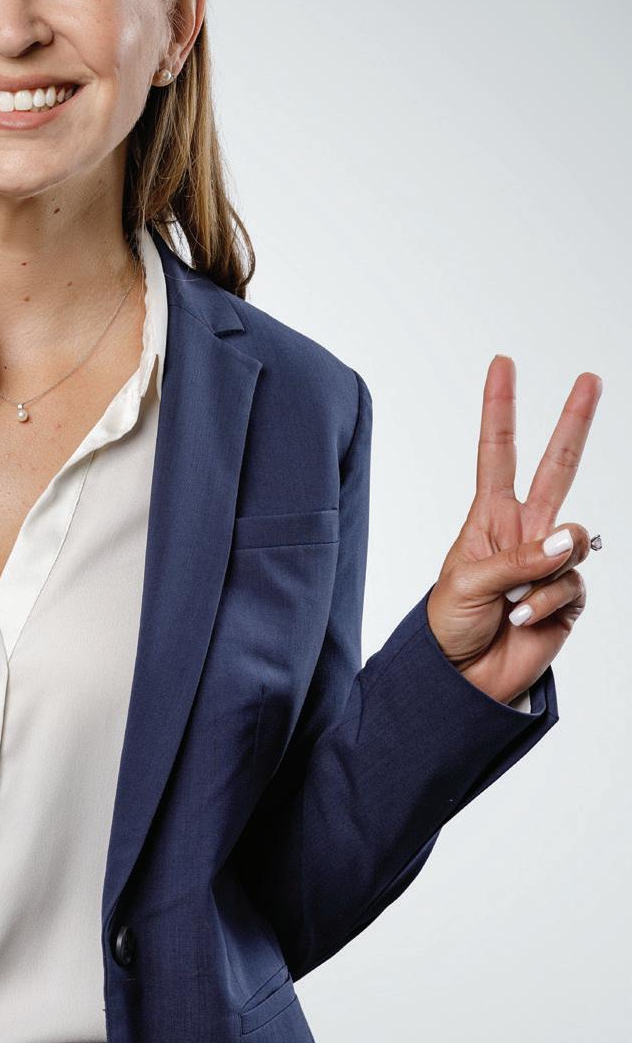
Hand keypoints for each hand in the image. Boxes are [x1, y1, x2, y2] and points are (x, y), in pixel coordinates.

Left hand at [425, 356, 601, 705]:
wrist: (461, 678)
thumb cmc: (450, 624)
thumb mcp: (469, 583)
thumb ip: (521, 557)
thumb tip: (572, 537)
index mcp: (490, 516)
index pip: (497, 452)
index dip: (500, 409)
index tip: (502, 365)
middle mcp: (526, 531)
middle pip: (557, 467)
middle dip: (574, 423)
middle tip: (592, 379)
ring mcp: (550, 562)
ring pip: (574, 543)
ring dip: (542, 576)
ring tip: (510, 605)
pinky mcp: (568, 597)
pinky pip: (572, 587)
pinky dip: (547, 605)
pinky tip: (524, 621)